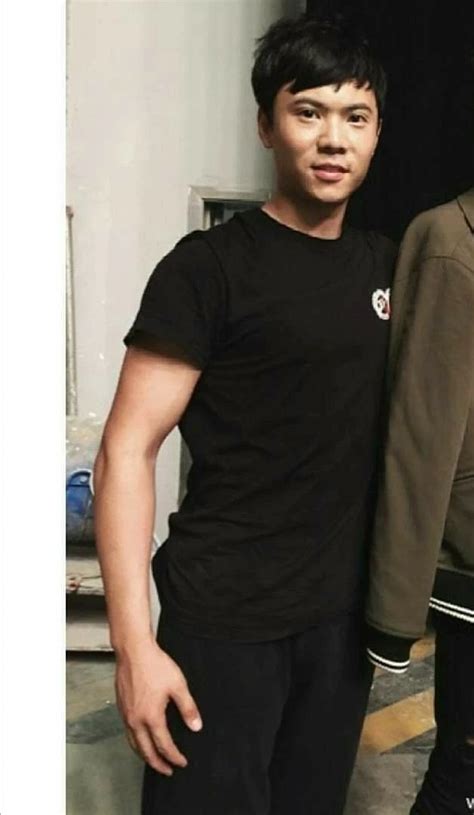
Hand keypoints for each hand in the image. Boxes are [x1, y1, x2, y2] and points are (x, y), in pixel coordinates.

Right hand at [115, 639, 202, 775]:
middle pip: (145, 751)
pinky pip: (128, 732)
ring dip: (144, 755)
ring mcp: (126, 714)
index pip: (164, 746)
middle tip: (167, 771)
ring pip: (134, 744)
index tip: (182, 762)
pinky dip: (136, 742)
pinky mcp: (121, 707)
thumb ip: (188, 708)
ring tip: (154, 760)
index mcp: (151, 717)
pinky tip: (141, 738)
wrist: (133, 651)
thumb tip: (196, 726)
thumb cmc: (155, 665)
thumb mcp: (178, 685)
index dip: (174, 757)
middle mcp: (136, 720)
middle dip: (158, 764)